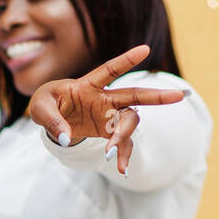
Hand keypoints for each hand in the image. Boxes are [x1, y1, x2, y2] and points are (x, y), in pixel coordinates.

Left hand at [29, 44, 187, 174]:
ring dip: (123, 137)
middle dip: (155, 96)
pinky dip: (123, 156)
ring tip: (111, 153)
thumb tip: (64, 138)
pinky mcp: (108, 132)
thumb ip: (51, 120)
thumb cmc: (47, 104)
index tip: (145, 49)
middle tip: (178, 96)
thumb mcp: (40, 107)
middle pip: (133, 96)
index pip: (109, 70)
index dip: (126, 60)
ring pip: (129, 123)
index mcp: (87, 85)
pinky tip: (122, 169)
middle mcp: (104, 99)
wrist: (51, 118)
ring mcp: (109, 116)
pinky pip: (122, 144)